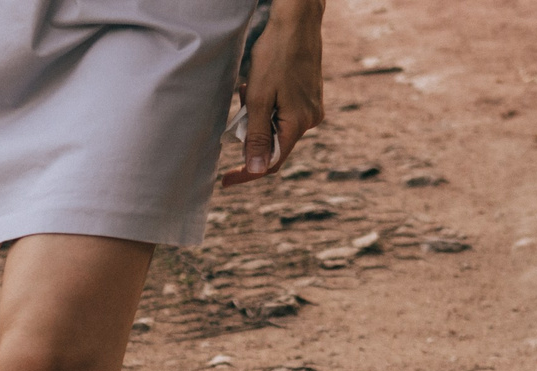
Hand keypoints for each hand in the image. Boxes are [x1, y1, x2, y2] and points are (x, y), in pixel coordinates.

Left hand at [222, 0, 323, 186]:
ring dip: (256, 116)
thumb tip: (257, 170)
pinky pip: (281, 113)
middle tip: (240, 104)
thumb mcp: (259, 99)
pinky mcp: (308, 97)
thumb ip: (258, 136)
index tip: (226, 180)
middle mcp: (310, 119)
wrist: (297, 23)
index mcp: (299, 123)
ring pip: (275, 126)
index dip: (247, 173)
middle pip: (273, 143)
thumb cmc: (276, 56)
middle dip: (251, 133)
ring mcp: (311, 107)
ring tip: (249, 88)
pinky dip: (265, 106)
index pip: (271, 161)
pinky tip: (258, 84)